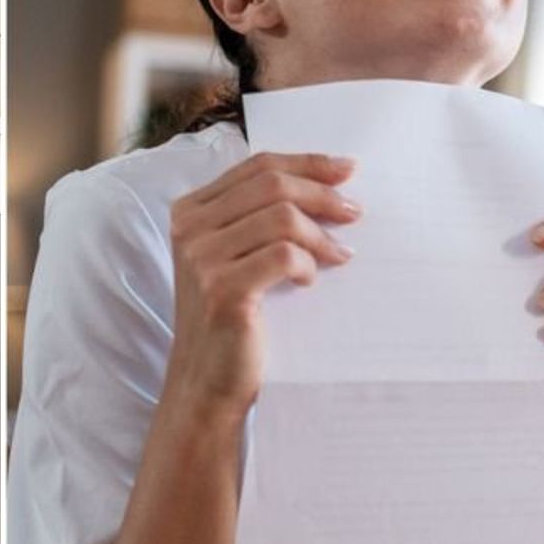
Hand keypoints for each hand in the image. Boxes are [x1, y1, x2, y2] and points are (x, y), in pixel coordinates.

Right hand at [166, 152, 359, 409]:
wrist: (210, 379)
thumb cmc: (237, 314)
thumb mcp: (243, 256)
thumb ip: (266, 216)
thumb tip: (335, 182)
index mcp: (191, 211)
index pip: (258, 166)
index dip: (308, 163)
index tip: (348, 169)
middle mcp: (189, 229)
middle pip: (272, 185)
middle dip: (323, 194)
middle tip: (354, 213)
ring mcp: (202, 258)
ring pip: (282, 218)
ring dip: (320, 236)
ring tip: (338, 256)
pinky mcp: (222, 289)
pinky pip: (284, 255)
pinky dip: (307, 265)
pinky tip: (308, 281)